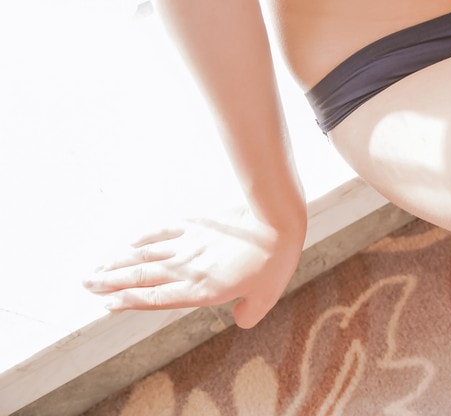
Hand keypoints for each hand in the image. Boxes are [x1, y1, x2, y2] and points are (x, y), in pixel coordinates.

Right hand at [83, 209, 304, 328]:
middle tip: (86, 285)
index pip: (156, 298)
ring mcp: (189, 244)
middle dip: (111, 282)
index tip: (106, 304)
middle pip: (141, 276)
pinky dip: (143, 237)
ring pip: (145, 255)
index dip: (129, 301)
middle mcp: (187, 268)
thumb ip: (250, 313)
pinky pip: (163, 231)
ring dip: (119, 261)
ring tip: (96, 268)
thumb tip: (240, 320)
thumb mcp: (267, 295)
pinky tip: (130, 241)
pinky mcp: (196, 223)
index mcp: (202, 290)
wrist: (275, 219)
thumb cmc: (274, 259)